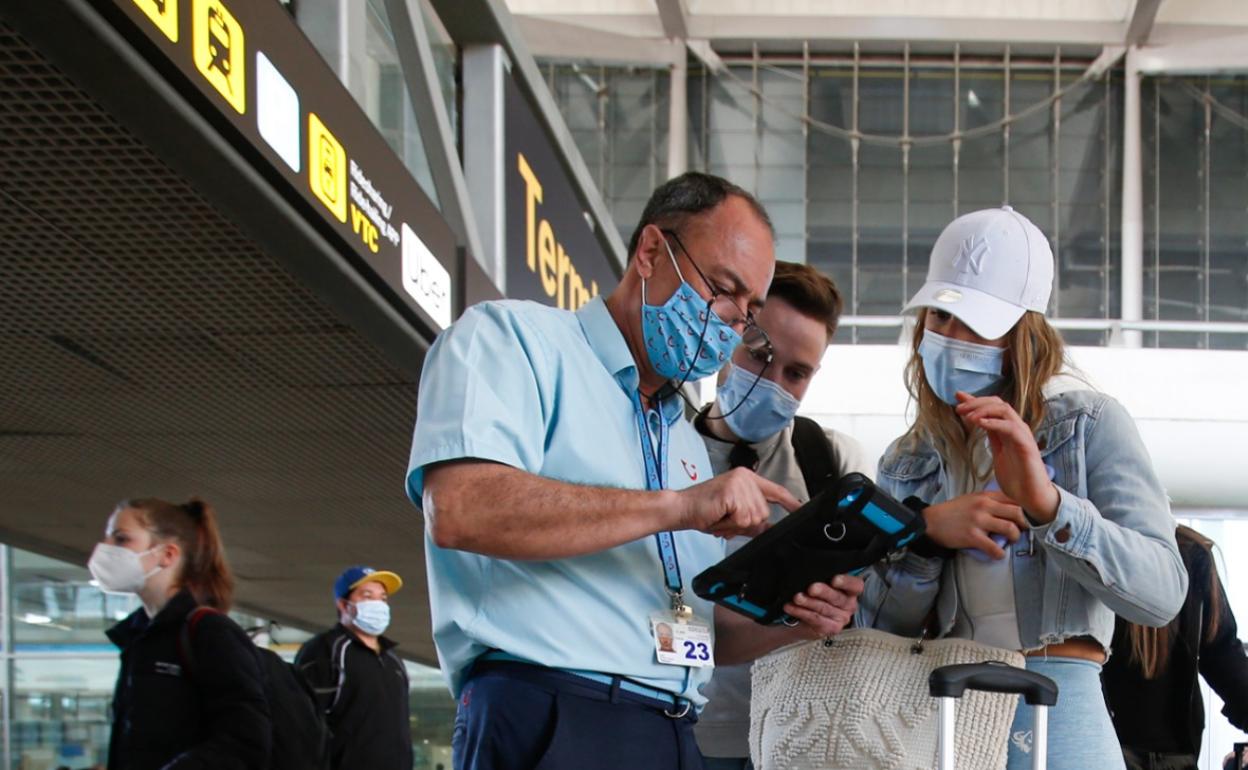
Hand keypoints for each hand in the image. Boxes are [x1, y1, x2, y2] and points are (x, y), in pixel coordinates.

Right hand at [674, 467, 799, 537]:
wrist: (680, 508)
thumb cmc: (703, 511)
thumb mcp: (733, 514)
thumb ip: (752, 518)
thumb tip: (769, 527)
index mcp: (746, 479)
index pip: (775, 490)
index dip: (790, 502)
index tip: (801, 509)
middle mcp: (745, 478)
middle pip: (763, 512)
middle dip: (746, 523)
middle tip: (725, 519)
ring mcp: (739, 483)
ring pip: (754, 518)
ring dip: (736, 525)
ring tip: (720, 517)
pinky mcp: (733, 492)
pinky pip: (742, 519)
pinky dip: (730, 524)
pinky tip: (718, 516)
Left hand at [782, 575, 863, 637]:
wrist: (805, 617)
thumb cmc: (816, 595)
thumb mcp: (822, 583)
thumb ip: (822, 577)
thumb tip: (811, 570)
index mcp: (850, 591)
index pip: (855, 585)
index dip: (846, 582)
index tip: (834, 579)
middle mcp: (849, 605)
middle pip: (838, 597)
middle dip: (823, 592)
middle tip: (811, 588)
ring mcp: (842, 618)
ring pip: (824, 609)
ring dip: (808, 602)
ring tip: (797, 597)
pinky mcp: (831, 628)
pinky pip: (815, 619)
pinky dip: (801, 612)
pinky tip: (791, 607)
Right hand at [923, 491, 1027, 558]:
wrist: (931, 522)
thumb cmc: (953, 512)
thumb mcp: (973, 499)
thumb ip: (992, 501)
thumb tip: (1012, 509)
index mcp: (986, 496)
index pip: (1015, 499)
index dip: (1026, 510)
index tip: (1027, 518)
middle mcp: (984, 506)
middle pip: (1018, 513)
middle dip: (1025, 524)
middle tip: (1022, 530)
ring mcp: (978, 521)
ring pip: (1010, 529)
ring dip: (1015, 538)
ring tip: (1009, 540)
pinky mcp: (972, 537)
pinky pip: (995, 548)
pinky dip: (1000, 553)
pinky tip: (997, 553)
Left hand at [955, 393, 1059, 522]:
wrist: (1031, 496)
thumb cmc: (1017, 477)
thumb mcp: (998, 451)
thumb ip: (991, 435)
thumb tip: (979, 422)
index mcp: (1009, 429)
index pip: (993, 406)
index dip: (976, 400)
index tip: (958, 397)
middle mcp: (1017, 428)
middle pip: (998, 404)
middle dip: (976, 402)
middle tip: (958, 408)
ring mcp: (1023, 435)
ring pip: (1004, 410)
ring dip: (983, 410)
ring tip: (967, 415)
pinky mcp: (1026, 445)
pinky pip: (1011, 428)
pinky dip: (995, 423)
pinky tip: (980, 424)